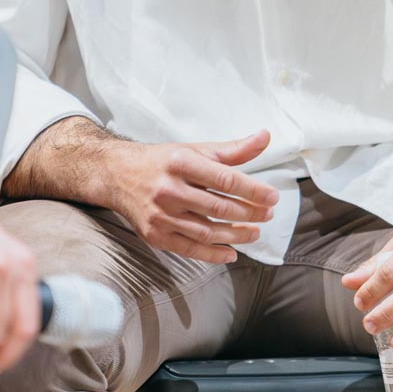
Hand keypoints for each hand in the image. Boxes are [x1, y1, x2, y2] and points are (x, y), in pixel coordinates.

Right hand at [108, 128, 278, 262]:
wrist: (119, 176)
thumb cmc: (164, 162)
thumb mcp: (196, 150)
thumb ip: (233, 149)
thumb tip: (265, 137)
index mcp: (181, 162)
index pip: (225, 179)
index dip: (253, 190)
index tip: (273, 197)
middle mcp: (169, 189)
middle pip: (219, 206)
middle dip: (249, 213)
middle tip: (268, 214)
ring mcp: (160, 215)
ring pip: (207, 230)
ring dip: (236, 235)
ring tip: (255, 232)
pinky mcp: (155, 235)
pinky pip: (190, 249)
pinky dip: (214, 254)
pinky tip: (232, 252)